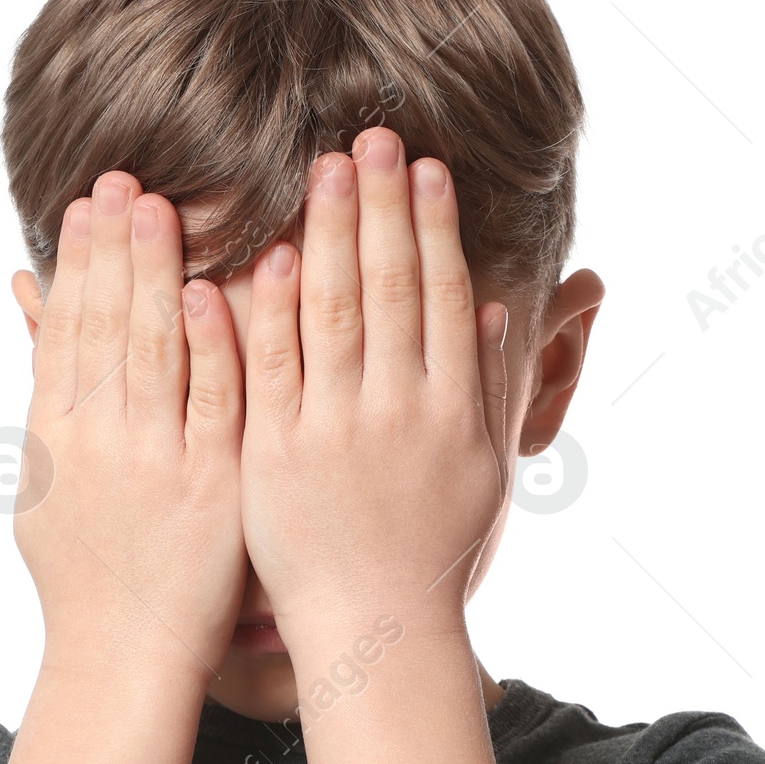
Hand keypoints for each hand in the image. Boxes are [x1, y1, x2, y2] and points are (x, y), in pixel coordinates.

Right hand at [14, 172, 247, 678]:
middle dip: (115, 248)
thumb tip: (23, 297)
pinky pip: (209, 403)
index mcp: (56, 437)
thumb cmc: (89, 571)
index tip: (89, 203)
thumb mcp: (46, 478)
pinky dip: (209, 346)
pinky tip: (209, 291)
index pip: (66, 331)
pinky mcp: (207, 486)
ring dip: (153, 274)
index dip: (77, 263)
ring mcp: (153, 462)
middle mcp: (97, 442)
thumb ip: (45, 387)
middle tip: (126, 179)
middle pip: (104, 326)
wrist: (124, 655)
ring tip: (161, 207)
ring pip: (151, 350)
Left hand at [237, 129, 509, 644]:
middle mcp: (396, 413)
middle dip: (382, 207)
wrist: (374, 627)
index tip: (424, 166)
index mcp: (450, 410)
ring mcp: (333, 433)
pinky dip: (266, 312)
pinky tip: (266, 254)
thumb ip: (486, 386)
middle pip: (390, 289)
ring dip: (330, 234)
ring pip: (331, 315)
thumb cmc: (431, 550)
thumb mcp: (481, 470)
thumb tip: (498, 307)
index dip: (433, 226)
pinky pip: (268, 372)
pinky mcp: (274, 457)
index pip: (442, 296)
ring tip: (327, 167)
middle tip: (372, 136)